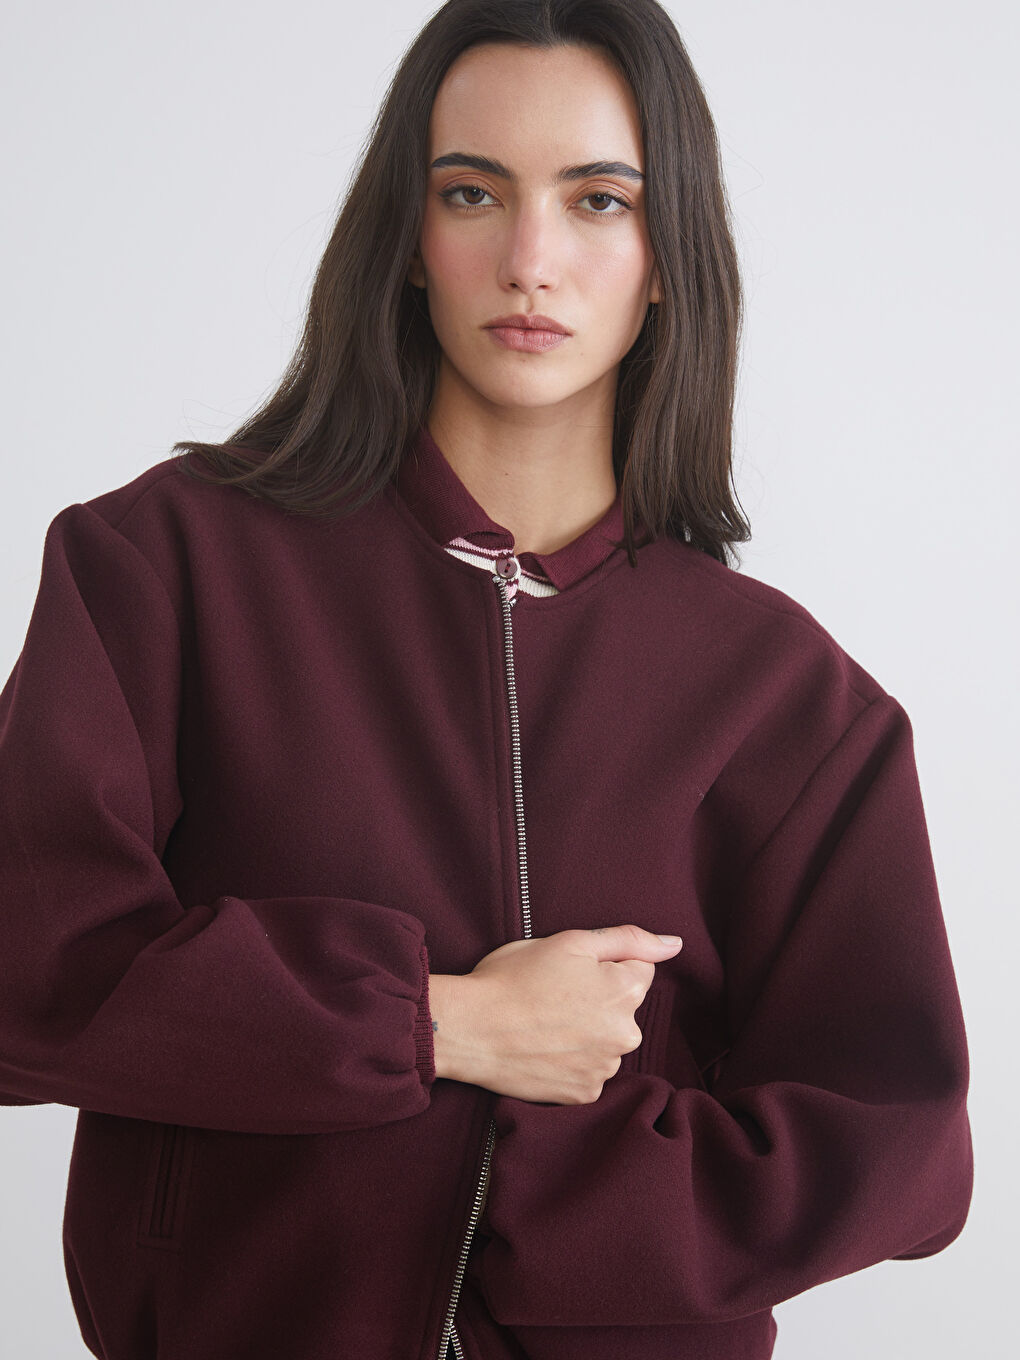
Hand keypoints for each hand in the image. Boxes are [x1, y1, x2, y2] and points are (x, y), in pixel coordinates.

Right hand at [429, 925, 682, 1104]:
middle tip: (552, 994)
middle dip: (598, 999)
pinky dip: (572, 1061)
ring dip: (586, 1032)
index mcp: (626, 991)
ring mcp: (605, 1068)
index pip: (637, 969)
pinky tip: (544, 1049)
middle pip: (623, 1007)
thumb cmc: (513, 978)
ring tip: (544, 1023)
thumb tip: (674, 944)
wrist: (469, 1029)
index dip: (603, 965)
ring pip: (606, 1040)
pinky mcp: (583, 1094)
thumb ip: (628, 940)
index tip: (571, 970)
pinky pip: (588, 1071)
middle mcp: (625, 1034)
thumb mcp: (570, 942)